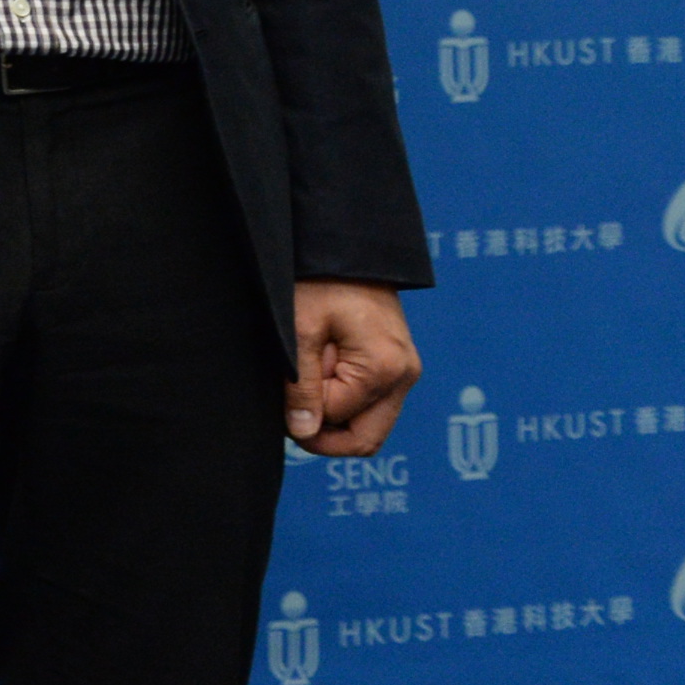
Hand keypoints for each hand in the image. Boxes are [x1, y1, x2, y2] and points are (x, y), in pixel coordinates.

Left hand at [287, 279, 421, 455]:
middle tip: (290, 408)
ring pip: (369, 423)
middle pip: (365, 438)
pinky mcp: (397, 365)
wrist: (346, 246)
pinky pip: (372, 402)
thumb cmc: (320, 280)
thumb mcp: (300, 330)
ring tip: (311, 372)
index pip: (337, 419)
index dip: (302, 413)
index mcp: (384, 369)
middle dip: (324, 431)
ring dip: (334, 412)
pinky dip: (344, 397)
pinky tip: (323, 367)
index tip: (279, 392)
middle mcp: (404, 376)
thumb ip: (302, 386)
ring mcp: (405, 372)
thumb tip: (303, 432)